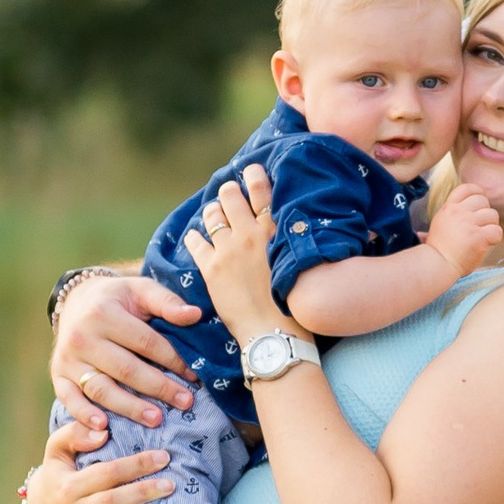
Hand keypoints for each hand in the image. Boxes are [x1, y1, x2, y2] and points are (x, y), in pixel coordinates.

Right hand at [25, 413, 171, 503]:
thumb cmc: (57, 470)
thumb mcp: (57, 448)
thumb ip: (75, 434)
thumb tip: (102, 433)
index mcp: (68, 484)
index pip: (107, 472)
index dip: (135, 464)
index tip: (163, 456)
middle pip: (109, 501)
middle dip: (141, 492)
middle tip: (171, 484)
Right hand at [50, 270, 199, 433]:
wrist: (75, 301)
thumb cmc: (117, 299)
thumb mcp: (141, 290)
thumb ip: (167, 301)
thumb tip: (195, 314)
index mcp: (103, 313)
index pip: (145, 342)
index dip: (172, 360)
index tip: (194, 376)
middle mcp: (82, 337)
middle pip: (125, 369)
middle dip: (159, 388)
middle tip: (186, 402)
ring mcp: (68, 359)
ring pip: (100, 389)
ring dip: (129, 407)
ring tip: (157, 419)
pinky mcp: (58, 375)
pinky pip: (69, 399)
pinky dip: (84, 415)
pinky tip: (104, 428)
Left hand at [182, 162, 288, 347]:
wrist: (274, 333)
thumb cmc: (296, 303)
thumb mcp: (301, 263)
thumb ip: (293, 241)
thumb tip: (309, 227)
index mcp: (275, 232)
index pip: (262, 191)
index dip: (254, 175)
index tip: (251, 170)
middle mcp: (250, 235)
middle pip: (231, 197)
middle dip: (228, 192)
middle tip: (228, 194)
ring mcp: (229, 250)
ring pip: (212, 216)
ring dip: (212, 212)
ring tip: (214, 214)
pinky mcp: (211, 269)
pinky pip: (195, 242)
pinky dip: (194, 237)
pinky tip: (196, 237)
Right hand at [426, 182, 503, 277]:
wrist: (436, 264)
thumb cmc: (437, 250)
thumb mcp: (438, 226)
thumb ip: (445, 218)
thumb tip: (423, 232)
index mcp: (449, 207)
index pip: (467, 188)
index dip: (477, 193)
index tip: (479, 204)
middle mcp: (459, 212)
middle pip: (483, 200)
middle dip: (485, 213)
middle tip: (480, 226)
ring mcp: (469, 223)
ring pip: (493, 215)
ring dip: (491, 225)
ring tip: (483, 236)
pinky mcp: (478, 236)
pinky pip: (497, 230)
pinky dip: (495, 238)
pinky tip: (487, 243)